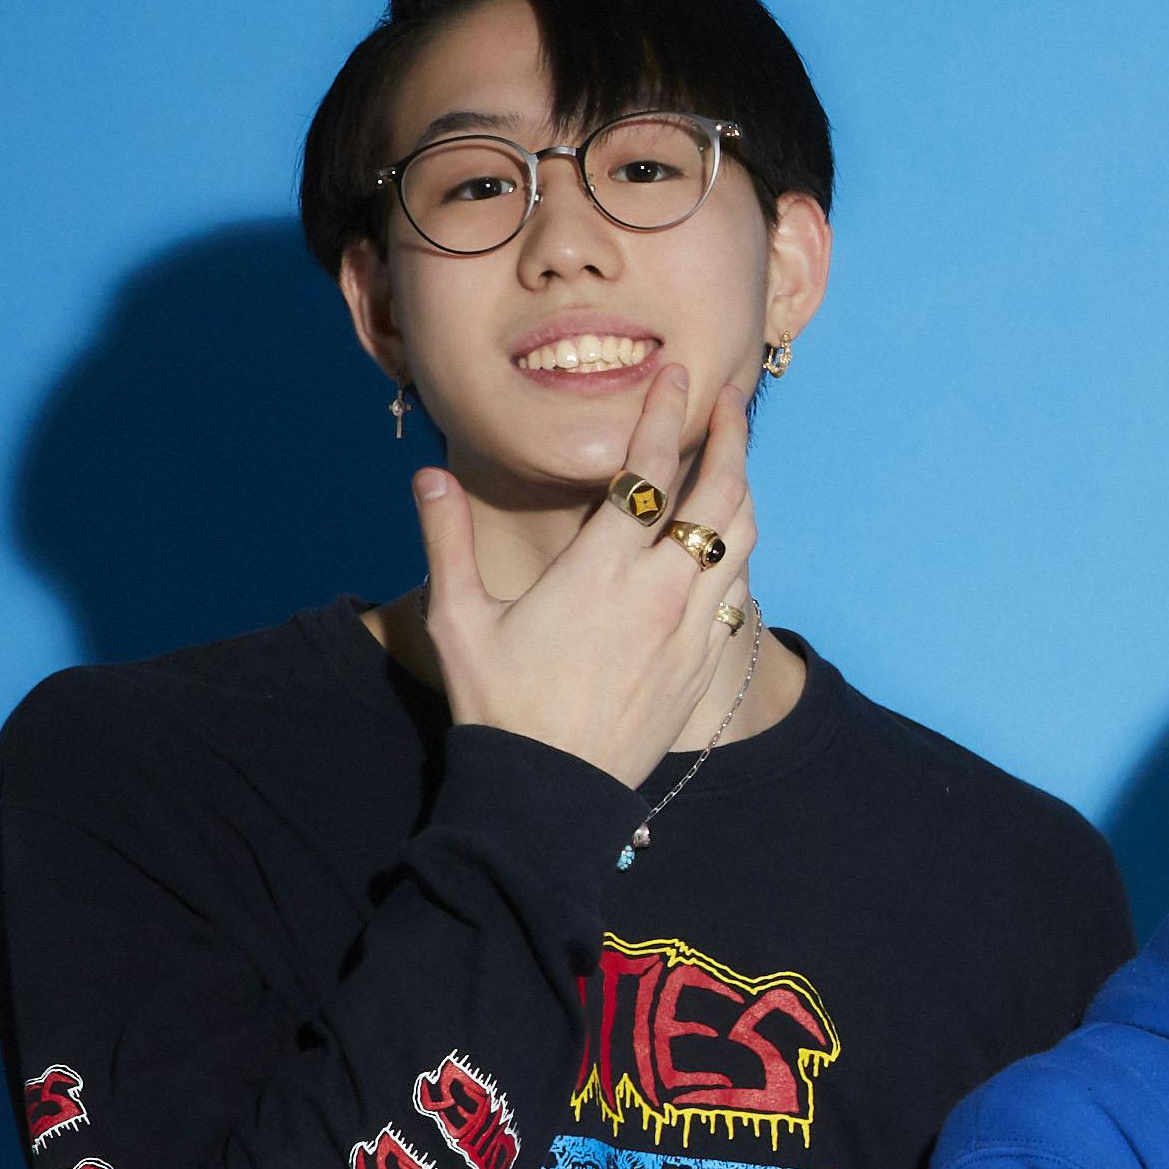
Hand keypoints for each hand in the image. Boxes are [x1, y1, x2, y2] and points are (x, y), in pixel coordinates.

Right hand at [411, 359, 758, 790]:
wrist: (551, 793)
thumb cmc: (500, 706)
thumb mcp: (459, 621)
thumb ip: (448, 540)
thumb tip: (426, 476)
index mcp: (600, 570)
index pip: (648, 472)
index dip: (666, 413)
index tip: (681, 375)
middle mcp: (659, 592)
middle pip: (721, 495)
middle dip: (732, 438)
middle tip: (732, 400)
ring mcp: (691, 628)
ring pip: (740, 539)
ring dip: (742, 489)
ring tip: (734, 457)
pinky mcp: (704, 662)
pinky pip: (737, 587)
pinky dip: (737, 547)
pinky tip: (725, 536)